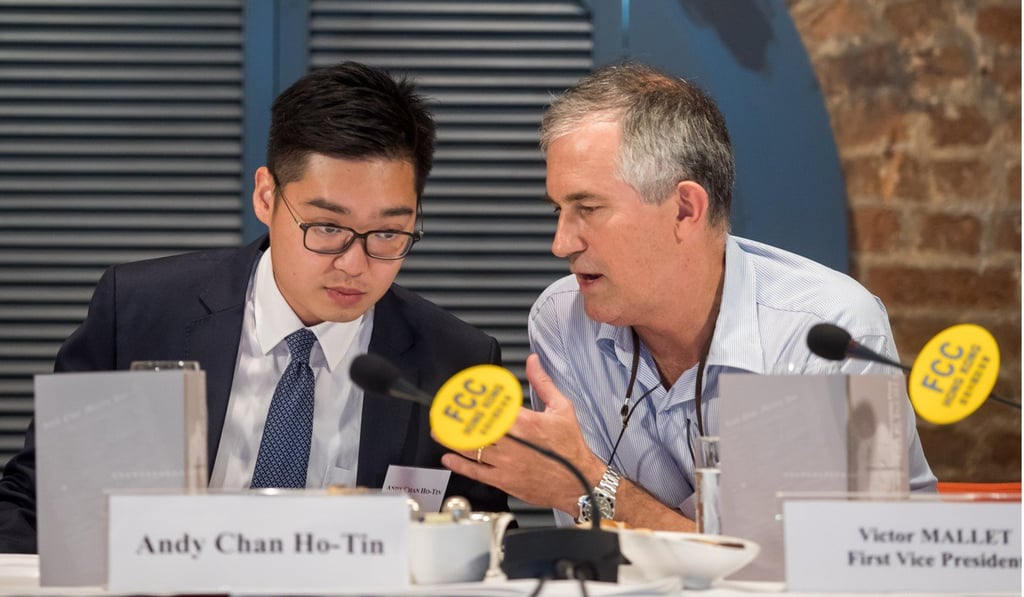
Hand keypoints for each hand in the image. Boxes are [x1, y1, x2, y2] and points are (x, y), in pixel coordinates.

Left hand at [440, 354, 605, 514]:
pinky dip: (459, 464)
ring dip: (451, 439)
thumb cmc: (571, 447)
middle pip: (476, 428)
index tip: (460, 393)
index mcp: (525, 422)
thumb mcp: (562, 408)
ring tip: (438, 431)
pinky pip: (476, 472)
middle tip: (441, 412)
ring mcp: (506, 463)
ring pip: (471, 449)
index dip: (473, 399)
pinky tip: (448, 457)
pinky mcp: (504, 480)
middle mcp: (513, 443)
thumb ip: (542, 383)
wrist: (579, 482)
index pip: (491, 407)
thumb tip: (533, 361)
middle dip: (455, 419)